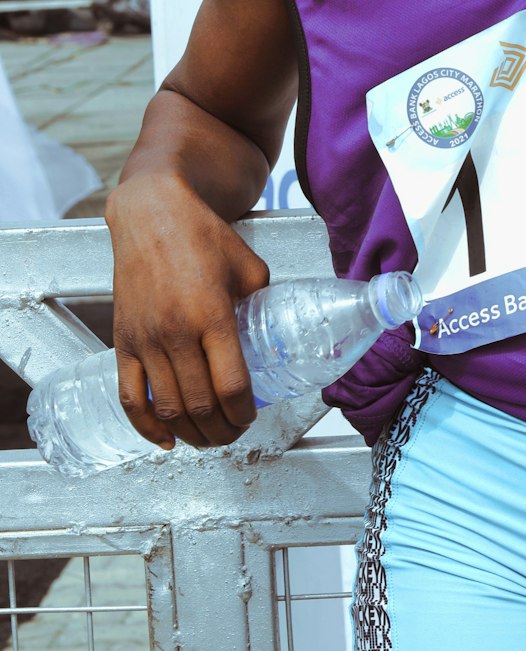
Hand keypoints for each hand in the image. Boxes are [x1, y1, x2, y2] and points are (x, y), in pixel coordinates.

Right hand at [105, 174, 269, 451]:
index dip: (244, 413)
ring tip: (208, 437)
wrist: (151, 215)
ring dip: (190, 434)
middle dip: (221, 431)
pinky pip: (130, 397)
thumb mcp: (248, 266)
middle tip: (234, 433)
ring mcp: (146, 340)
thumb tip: (275, 333)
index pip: (232, 385)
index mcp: (212, 314)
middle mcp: (176, 332)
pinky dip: (146, 427)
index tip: (252, 417)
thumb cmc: (203, 236)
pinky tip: (164, 439)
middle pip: (199, 405)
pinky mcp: (123, 342)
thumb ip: (262, 302)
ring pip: (167, 409)